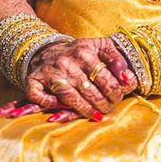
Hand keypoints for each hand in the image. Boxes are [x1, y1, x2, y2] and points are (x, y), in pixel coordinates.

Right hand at [0, 36, 138, 122]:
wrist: (47, 49)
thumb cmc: (79, 52)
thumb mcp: (100, 46)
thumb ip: (116, 58)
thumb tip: (126, 77)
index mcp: (85, 51)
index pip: (105, 78)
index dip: (115, 92)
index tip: (118, 97)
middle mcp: (66, 61)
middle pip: (90, 91)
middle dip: (103, 104)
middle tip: (108, 108)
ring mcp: (49, 72)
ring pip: (70, 98)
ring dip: (86, 110)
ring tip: (96, 115)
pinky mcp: (34, 80)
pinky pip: (42, 98)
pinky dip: (53, 106)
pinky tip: (65, 110)